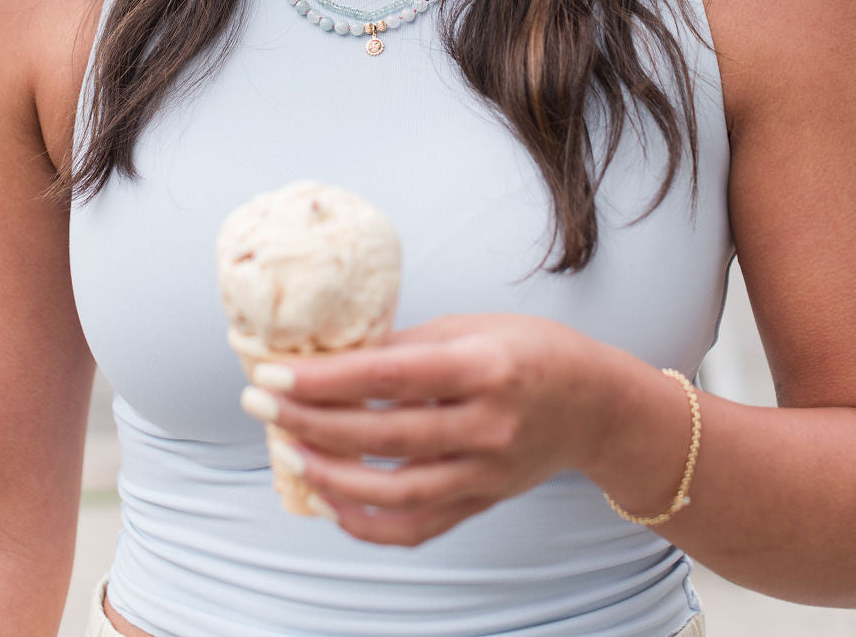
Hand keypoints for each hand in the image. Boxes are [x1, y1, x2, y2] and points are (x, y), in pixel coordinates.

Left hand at [240, 313, 609, 545]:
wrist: (596, 405)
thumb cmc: (529, 349)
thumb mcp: (470, 327)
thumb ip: (405, 346)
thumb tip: (330, 353)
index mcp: (482, 367)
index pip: (387, 378)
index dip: (323, 378)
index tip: (272, 370)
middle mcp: (486, 426)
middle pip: (382, 435)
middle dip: (310, 420)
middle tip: (260, 403)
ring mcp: (485, 474)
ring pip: (393, 490)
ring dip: (328, 474)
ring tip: (286, 447)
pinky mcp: (481, 504)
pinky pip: (414, 527)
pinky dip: (365, 521)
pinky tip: (328, 499)